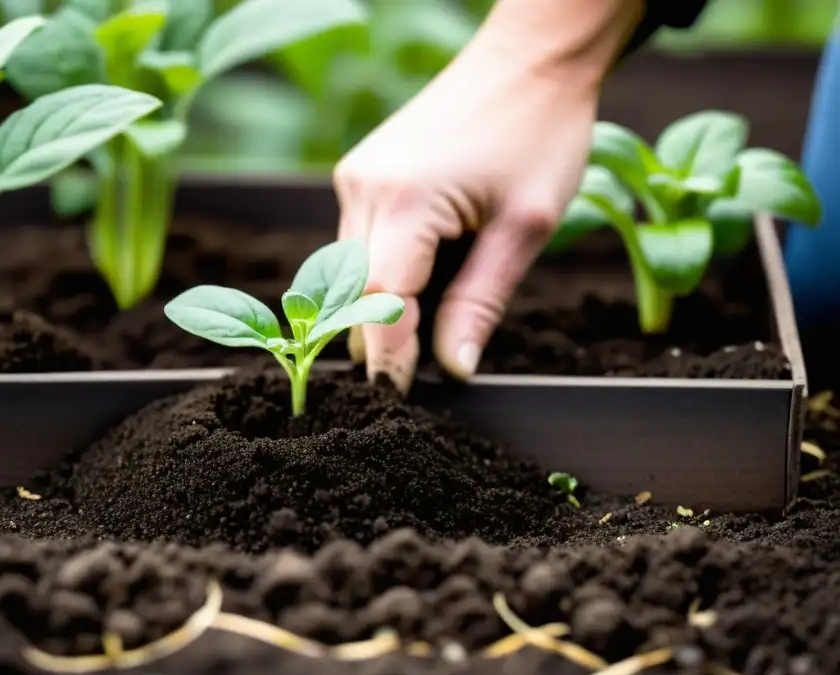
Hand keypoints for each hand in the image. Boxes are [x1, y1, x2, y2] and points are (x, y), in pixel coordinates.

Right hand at [334, 0, 641, 391]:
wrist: (530, 57)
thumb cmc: (540, 132)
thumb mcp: (524, 229)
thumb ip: (480, 304)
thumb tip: (453, 370)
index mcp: (405, 202)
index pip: (378, 307)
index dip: (388, 362)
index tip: (399, 400)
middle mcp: (364, 188)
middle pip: (352, 295)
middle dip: (381, 340)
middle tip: (420, 375)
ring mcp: (356, 177)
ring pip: (350, 274)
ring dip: (383, 304)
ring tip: (435, 314)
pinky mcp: (360, 173)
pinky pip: (357, 244)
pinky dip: (384, 272)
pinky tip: (427, 272)